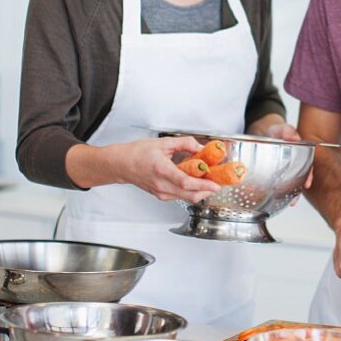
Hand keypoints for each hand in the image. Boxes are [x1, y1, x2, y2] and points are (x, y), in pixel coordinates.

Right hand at [107, 136, 221, 202]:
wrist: (121, 164)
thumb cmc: (137, 153)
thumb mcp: (164, 142)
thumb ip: (185, 143)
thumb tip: (201, 148)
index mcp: (162, 170)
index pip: (186, 182)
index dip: (203, 185)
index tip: (215, 183)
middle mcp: (162, 185)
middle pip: (190, 195)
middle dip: (208, 191)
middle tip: (218, 182)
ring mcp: (161, 193)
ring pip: (187, 198)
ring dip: (201, 192)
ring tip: (208, 181)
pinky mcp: (161, 195)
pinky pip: (180, 196)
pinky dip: (191, 192)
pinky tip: (195, 182)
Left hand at [256, 121, 312, 204]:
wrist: (262, 135)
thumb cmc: (274, 133)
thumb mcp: (280, 128)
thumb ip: (287, 130)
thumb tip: (294, 137)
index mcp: (298, 154)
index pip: (308, 167)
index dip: (309, 176)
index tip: (307, 183)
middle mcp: (293, 165)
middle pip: (299, 179)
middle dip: (298, 190)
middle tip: (295, 199)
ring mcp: (283, 171)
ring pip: (289, 185)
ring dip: (289, 194)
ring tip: (289, 203)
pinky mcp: (272, 175)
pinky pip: (276, 185)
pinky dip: (278, 192)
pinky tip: (276, 199)